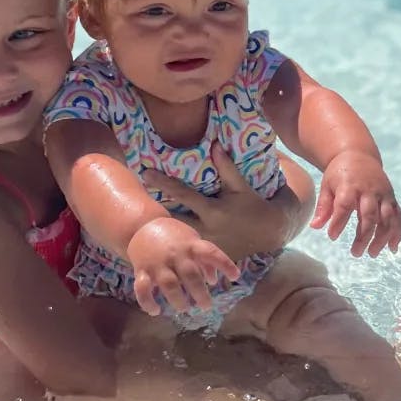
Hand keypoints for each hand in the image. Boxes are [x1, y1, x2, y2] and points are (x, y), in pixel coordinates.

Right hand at [126, 217, 239, 315]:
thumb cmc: (174, 237)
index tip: (235, 276)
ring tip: (185, 309)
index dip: (225, 264)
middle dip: (200, 293)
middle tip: (206, 306)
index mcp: (191, 245)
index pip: (211, 253)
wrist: (141, 226)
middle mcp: (176, 254)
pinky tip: (156, 311)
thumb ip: (204, 260)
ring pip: (168, 284)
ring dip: (178, 299)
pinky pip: (142, 289)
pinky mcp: (142, 270)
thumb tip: (214, 280)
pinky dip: (148, 302)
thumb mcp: (192, 241)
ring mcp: (158, 263)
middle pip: (190, 274)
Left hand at [144, 144, 287, 259]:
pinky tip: (153, 241)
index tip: (145, 173)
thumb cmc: (253, 206)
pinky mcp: (205, 256)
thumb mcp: (241, 187)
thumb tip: (215, 144)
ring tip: (136, 222)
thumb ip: (227, 168)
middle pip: (172, 220)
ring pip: (175, 237)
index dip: (164, 183)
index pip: (183, 194)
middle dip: (152, 211)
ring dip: (158, 230)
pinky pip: (184, 250)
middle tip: (131, 203)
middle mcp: (206, 229)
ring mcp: (204, 244)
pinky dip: (171, 244)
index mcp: (213, 210)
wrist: (269, 233)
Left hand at [312, 150, 400, 257]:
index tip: (332, 236)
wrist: (359, 155)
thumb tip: (315, 227)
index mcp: (350, 185)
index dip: (339, 222)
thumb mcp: (327, 185)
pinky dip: (397, 232)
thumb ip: (323, 206)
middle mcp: (369, 190)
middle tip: (355, 253)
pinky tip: (392, 248)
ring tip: (372, 254)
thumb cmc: (339, 173)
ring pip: (387, 218)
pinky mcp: (391, 198)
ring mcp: (383, 194)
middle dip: (364, 235)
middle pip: (369, 214)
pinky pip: (398, 216)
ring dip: (382, 238)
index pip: (345, 204)